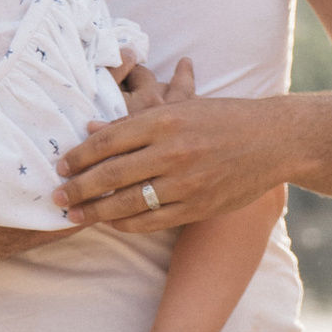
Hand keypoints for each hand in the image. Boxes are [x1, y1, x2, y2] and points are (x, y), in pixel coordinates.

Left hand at [55, 56, 290, 229]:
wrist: (275, 140)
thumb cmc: (224, 119)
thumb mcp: (182, 108)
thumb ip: (136, 121)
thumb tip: (90, 129)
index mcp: (165, 120)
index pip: (107, 141)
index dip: (78, 156)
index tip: (60, 166)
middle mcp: (172, 151)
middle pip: (110, 174)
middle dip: (77, 188)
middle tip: (56, 197)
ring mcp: (186, 182)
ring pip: (128, 202)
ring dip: (95, 211)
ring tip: (74, 216)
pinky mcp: (198, 206)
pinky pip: (152, 220)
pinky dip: (127, 223)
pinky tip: (112, 222)